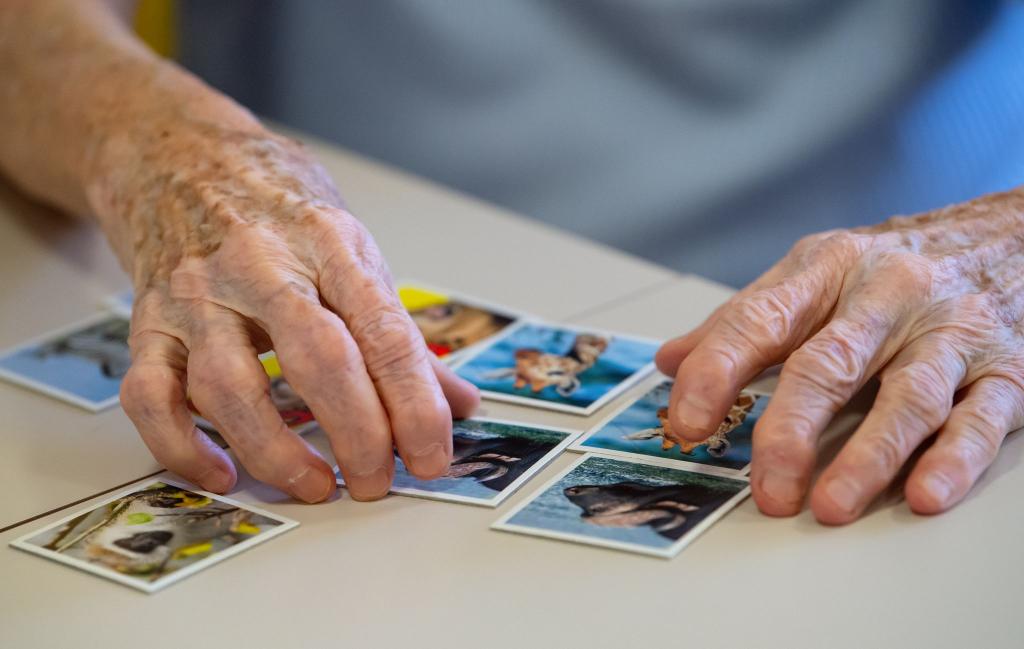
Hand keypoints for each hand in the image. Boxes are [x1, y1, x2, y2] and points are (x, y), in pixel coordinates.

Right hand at [94, 120, 479, 501]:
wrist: (177, 156)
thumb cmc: (275, 205)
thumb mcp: (350, 248)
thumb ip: (399, 330)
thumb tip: (458, 402)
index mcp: (328, 244)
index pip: (384, 333)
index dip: (415, 404)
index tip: (432, 455)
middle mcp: (260, 266)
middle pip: (318, 360)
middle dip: (358, 433)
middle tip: (378, 482)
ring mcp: (197, 295)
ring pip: (229, 387)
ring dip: (276, 451)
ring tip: (317, 486)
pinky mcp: (148, 323)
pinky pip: (151, 396)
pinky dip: (182, 447)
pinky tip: (223, 473)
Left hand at [655, 190, 1023, 522]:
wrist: (1006, 237)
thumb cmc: (890, 268)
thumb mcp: (811, 275)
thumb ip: (741, 322)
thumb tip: (670, 362)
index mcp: (827, 269)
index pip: (759, 320)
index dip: (717, 370)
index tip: (685, 420)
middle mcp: (888, 295)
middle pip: (830, 364)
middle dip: (791, 428)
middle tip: (766, 485)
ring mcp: (949, 332)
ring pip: (907, 397)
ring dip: (868, 456)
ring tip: (830, 505)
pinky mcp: (1005, 369)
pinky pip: (980, 417)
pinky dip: (952, 459)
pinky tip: (924, 494)